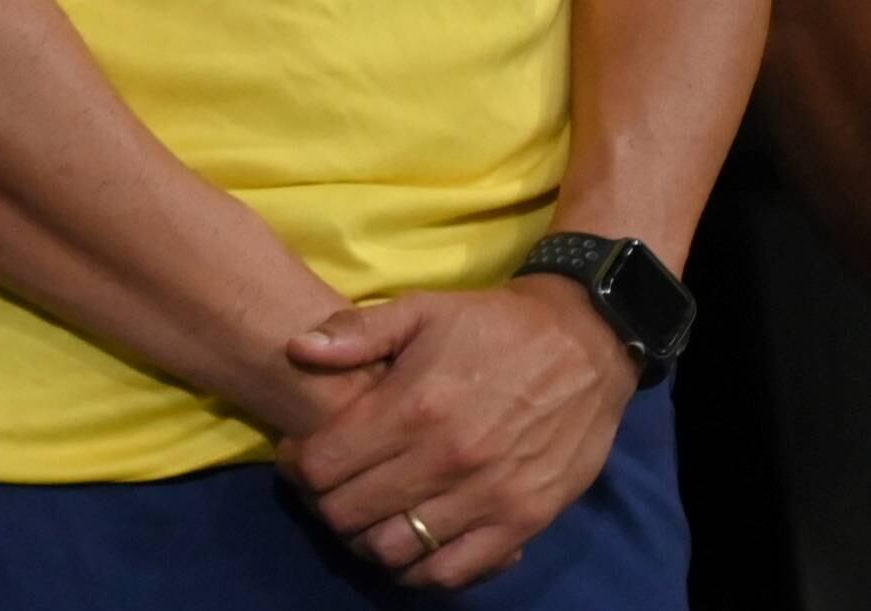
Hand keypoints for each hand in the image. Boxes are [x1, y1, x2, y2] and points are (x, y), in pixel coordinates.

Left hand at [277, 278, 633, 586]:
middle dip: (324, 505)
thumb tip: (296, 350)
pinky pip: (456, 571)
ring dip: (368, 540)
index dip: (297, 466)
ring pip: (396, 550)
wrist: (586, 345)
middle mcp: (446, 460)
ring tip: (368, 517)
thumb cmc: (493, 326)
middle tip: (329, 490)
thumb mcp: (421, 310)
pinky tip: (414, 544)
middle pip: (349, 514)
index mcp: (412, 408)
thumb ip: (355, 331)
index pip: (322, 466)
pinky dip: (423, 569)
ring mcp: (487, 497)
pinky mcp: (524, 521)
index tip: (299, 457)